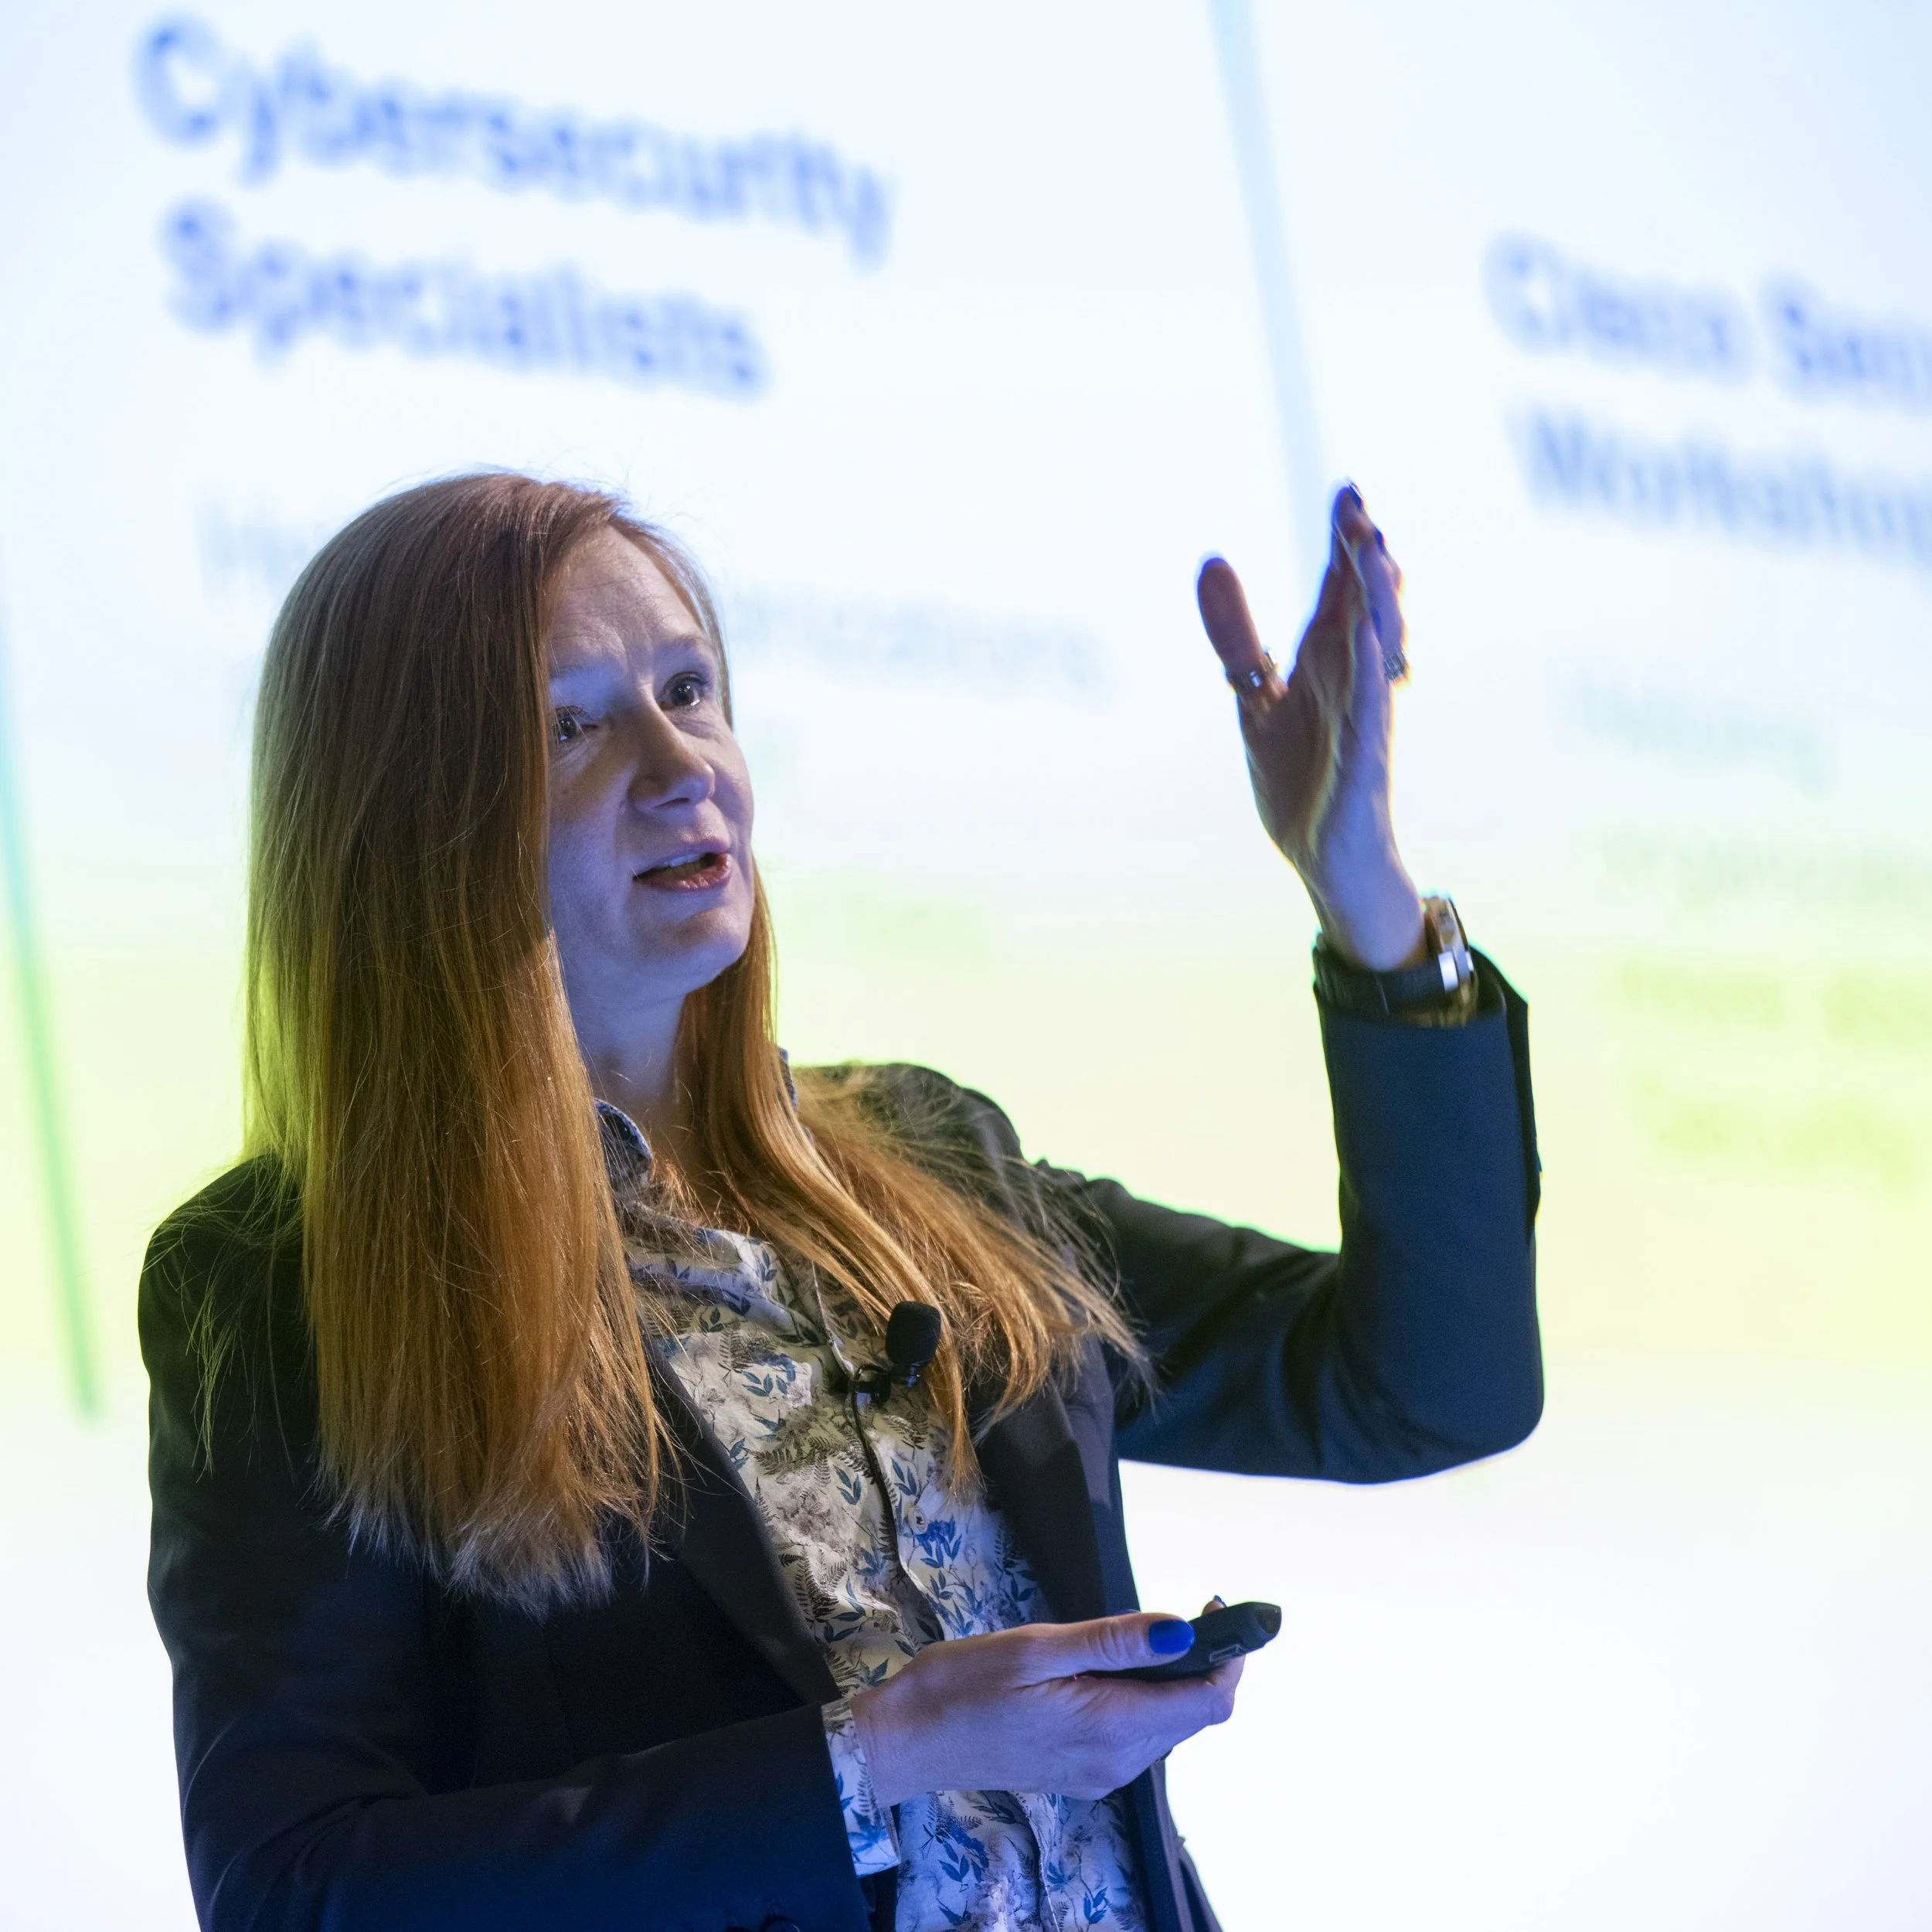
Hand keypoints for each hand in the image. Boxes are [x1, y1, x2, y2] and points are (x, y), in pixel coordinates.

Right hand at [849, 1605, 1242, 1804]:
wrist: (909, 1739)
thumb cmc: (964, 1684)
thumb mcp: (1038, 1648)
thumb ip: (1114, 1642)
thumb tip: (1183, 1631)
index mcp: (1112, 1729)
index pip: (1207, 1703)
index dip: (1227, 1657)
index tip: (1216, 1609)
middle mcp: (1117, 1763)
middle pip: (1192, 1716)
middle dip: (1202, 1664)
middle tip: (1182, 1611)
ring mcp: (1102, 1776)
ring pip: (1167, 1727)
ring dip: (1171, 1682)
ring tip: (1138, 1638)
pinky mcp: (1084, 1775)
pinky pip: (1137, 1738)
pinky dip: (1143, 1701)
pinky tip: (1112, 1671)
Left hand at [1197, 485, 1426, 970]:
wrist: (1321, 857)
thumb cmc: (1300, 778)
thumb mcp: (1255, 697)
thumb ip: (1236, 635)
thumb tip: (1211, 561)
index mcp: (1327, 659)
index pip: (1341, 587)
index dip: (1346, 541)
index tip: (1347, 491)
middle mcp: (1352, 676)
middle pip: (1365, 603)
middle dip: (1364, 554)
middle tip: (1355, 503)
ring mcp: (1363, 714)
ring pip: (1379, 644)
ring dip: (1377, 598)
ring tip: (1373, 550)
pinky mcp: (1365, 756)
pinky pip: (1372, 706)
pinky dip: (1373, 671)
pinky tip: (1371, 639)